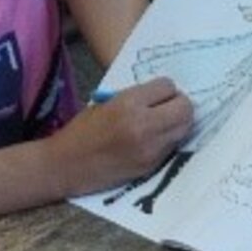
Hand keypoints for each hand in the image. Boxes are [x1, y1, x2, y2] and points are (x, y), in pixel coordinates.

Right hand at [48, 78, 192, 196]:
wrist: (65, 165)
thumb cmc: (82, 130)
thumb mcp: (107, 103)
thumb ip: (137, 97)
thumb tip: (165, 93)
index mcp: (128, 104)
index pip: (168, 86)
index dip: (164, 89)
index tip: (157, 94)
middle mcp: (143, 125)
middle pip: (185, 107)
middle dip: (179, 104)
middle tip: (168, 106)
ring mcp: (150, 148)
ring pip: (185, 127)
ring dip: (178, 122)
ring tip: (162, 122)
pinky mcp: (152, 165)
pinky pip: (173, 145)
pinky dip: (169, 139)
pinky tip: (154, 138)